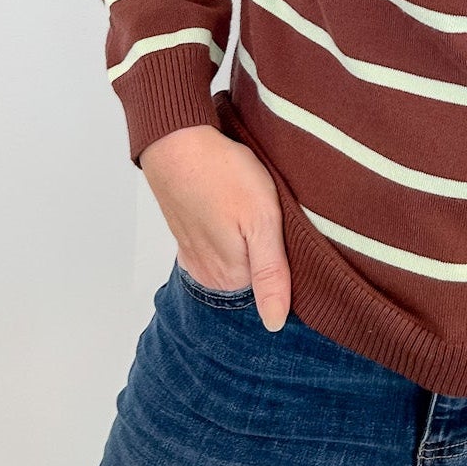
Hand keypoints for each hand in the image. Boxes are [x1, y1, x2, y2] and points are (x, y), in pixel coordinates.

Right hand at [139, 124, 291, 332]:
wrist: (176, 142)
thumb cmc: (224, 174)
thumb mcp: (262, 222)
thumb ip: (270, 274)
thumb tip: (274, 323)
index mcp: (232, 277)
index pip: (275, 288)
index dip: (290, 260)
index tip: (288, 234)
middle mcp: (210, 275)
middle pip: (253, 278)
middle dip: (266, 254)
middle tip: (267, 217)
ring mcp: (195, 256)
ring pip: (235, 262)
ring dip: (245, 243)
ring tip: (247, 212)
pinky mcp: (188, 237)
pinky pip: (216, 248)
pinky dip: (227, 235)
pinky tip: (230, 213)